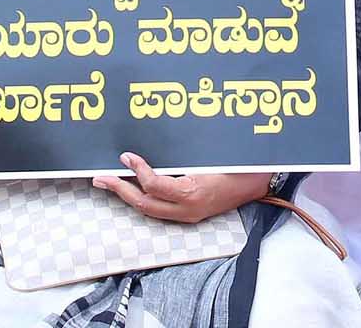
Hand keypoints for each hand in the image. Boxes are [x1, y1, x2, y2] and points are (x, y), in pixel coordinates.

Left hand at [92, 154, 267, 223]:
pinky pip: (159, 210)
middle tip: (100, 178)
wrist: (260, 182)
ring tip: (110, 183)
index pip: (154, 186)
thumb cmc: (240, 164)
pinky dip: (143, 199)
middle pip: (144, 203)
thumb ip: (183, 155)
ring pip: (148, 210)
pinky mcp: (190, 215)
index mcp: (193, 193)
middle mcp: (187, 209)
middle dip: (120, 189)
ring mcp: (188, 215)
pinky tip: (134, 190)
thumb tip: (155, 145)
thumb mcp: (211, 155)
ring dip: (128, 196)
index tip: (127, 156)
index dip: (138, 171)